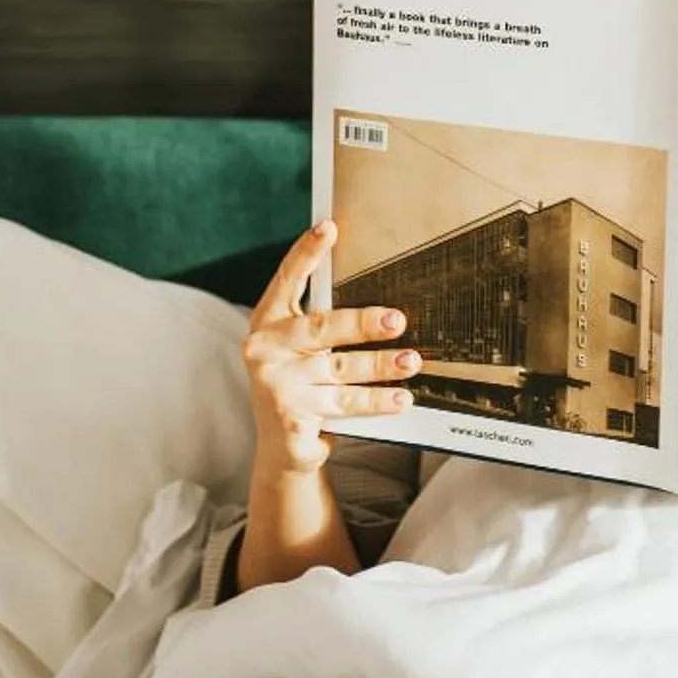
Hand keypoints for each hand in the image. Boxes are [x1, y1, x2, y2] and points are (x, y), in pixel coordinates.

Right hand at [242, 221, 419, 475]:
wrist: (282, 449)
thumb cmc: (299, 384)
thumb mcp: (302, 349)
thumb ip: (323, 322)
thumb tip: (375, 296)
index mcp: (267, 322)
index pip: (287, 280)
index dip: (306, 252)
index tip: (329, 228)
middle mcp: (265, 350)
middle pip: (321, 329)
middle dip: (363, 323)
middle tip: (397, 319)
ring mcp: (276, 385)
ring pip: (341, 370)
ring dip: (382, 365)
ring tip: (412, 361)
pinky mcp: (291, 418)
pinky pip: (346, 405)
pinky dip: (377, 401)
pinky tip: (400, 398)